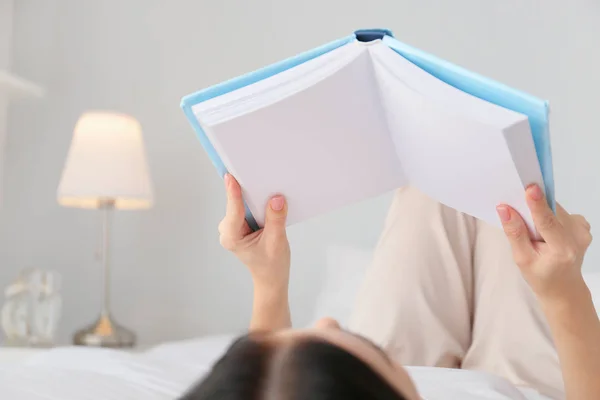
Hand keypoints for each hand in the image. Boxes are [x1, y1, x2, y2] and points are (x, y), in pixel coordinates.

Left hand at [218, 174, 290, 289]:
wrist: (271, 278)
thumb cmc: (272, 265)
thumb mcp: (277, 242)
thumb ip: (276, 219)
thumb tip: (277, 199)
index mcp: (232, 237)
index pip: (233, 211)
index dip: (234, 193)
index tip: (231, 177)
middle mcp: (228, 230)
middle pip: (237, 204)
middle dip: (247, 190)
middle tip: (254, 173)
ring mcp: (233, 226)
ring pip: (242, 204)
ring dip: (253, 195)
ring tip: (264, 183)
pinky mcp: (241, 222)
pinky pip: (247, 206)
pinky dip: (257, 201)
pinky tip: (266, 196)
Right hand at [497, 185, 592, 301]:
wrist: (564, 287)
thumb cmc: (541, 276)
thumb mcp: (521, 259)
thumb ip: (514, 233)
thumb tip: (504, 209)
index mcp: (562, 250)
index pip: (547, 222)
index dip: (537, 204)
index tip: (530, 188)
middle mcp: (578, 237)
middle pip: (550, 211)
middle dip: (533, 210)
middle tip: (521, 221)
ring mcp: (583, 230)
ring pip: (555, 209)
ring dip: (541, 214)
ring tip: (537, 234)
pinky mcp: (583, 224)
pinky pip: (560, 212)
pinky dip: (550, 217)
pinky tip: (548, 232)